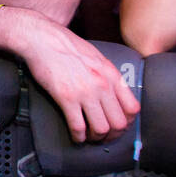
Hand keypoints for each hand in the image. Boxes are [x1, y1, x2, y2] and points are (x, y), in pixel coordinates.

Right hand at [15, 14, 140, 142]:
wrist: (43, 39)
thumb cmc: (66, 46)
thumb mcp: (96, 58)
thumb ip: (107, 76)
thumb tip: (111, 94)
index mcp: (112, 75)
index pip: (132, 108)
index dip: (126, 122)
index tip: (117, 126)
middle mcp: (103, 85)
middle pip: (118, 123)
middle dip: (112, 135)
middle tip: (103, 136)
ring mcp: (85, 92)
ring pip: (100, 128)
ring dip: (95, 138)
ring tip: (88, 137)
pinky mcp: (66, 98)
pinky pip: (78, 126)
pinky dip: (78, 137)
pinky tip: (75, 136)